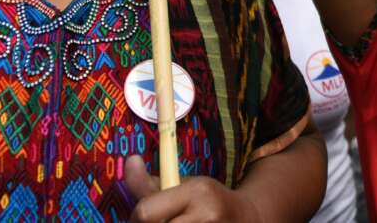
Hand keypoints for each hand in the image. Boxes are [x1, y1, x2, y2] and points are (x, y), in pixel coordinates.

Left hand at [124, 155, 262, 222]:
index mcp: (197, 193)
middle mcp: (206, 217)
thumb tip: (130, 160)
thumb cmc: (208, 201)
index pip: (146, 212)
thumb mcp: (184, 185)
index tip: (139, 216)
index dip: (135, 216)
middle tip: (153, 221)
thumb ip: (150, 182)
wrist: (246, 219)